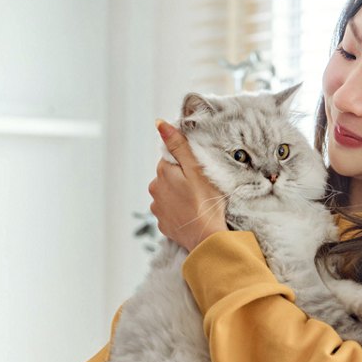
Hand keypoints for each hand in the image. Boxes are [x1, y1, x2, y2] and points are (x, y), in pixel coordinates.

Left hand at [149, 119, 228, 251]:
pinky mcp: (163, 224)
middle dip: (182, 179)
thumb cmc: (206, 202)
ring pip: (169, 194)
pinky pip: (171, 212)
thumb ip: (178, 145)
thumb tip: (159, 123)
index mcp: (162, 173)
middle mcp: (155, 190)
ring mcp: (158, 209)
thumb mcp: (196, 168)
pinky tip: (192, 214)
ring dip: (180, 196)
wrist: (207, 237)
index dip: (186, 163)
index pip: (171, 158)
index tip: (199, 172)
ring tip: (197, 202)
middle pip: (169, 176)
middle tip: (201, 188)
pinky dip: (180, 212)